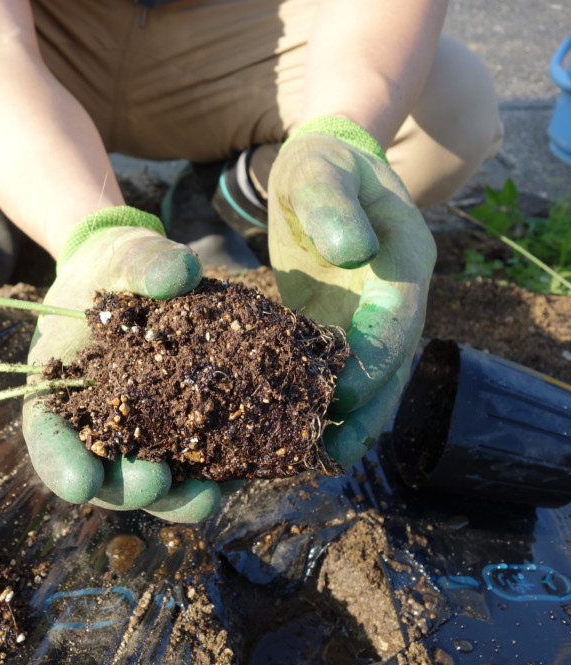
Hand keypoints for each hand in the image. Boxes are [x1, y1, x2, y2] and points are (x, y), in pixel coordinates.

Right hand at [22, 215, 227, 521]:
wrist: (148, 271)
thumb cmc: (119, 265)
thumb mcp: (125, 256)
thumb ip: (144, 263)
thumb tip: (181, 272)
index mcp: (58, 390)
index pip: (48, 438)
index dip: (61, 465)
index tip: (80, 482)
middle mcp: (96, 423)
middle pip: (101, 477)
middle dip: (127, 488)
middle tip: (155, 481)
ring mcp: (141, 434)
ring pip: (150, 484)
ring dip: (175, 499)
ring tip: (207, 497)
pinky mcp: (183, 431)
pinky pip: (194, 464)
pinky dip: (212, 475)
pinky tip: (240, 474)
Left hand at [267, 119, 435, 466]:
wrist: (326, 165)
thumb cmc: (319, 165)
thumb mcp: (318, 170)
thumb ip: (333, 205)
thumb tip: (354, 252)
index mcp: (402, 256)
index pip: (398, 314)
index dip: (377, 355)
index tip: (348, 393)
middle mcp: (397, 293)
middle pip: (393, 359)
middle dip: (368, 407)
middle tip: (335, 451)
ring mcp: (373, 312)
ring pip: (374, 373)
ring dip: (353, 417)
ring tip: (321, 459)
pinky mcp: (344, 323)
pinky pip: (344, 368)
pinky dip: (329, 400)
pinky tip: (300, 432)